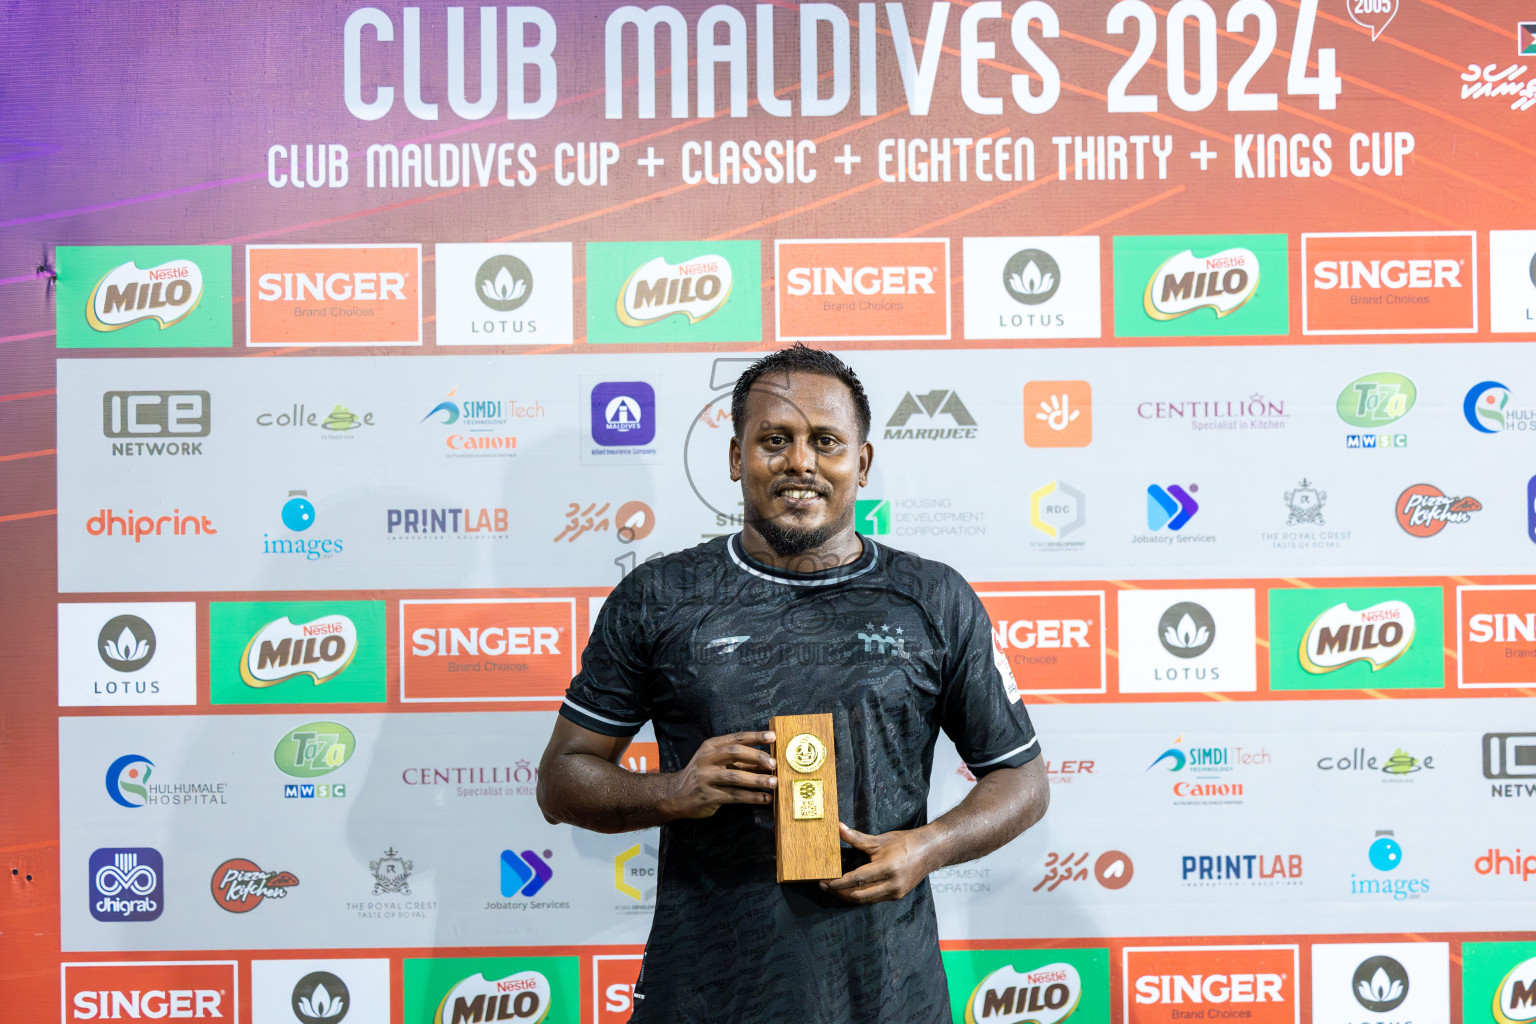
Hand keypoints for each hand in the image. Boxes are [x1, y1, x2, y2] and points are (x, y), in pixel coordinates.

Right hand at [661, 731, 776, 819]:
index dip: (755, 737)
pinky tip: (765, 798)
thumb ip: (738, 759)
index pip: (736, 738)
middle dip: (757, 757)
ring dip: (757, 780)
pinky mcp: (708, 796)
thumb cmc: (702, 775)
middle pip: (735, 753)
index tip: (772, 737)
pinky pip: (734, 796)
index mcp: (710, 747)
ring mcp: (706, 778)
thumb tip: (767, 760)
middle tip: (773, 764)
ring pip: (736, 777)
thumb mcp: (715, 761)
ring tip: (774, 783)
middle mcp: (707, 759)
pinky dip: (752, 797)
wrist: (676, 795)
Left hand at [820, 822, 934, 903]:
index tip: (825, 880)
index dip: (839, 882)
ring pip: (865, 900)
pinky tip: (848, 890)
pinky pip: (872, 900)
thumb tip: (838, 828)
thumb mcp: (880, 839)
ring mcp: (895, 893)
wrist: (930, 851)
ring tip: (832, 888)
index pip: (858, 879)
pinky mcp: (896, 897)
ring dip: (847, 896)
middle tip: (824, 885)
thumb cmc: (905, 843)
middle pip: (859, 895)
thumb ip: (857, 838)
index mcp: (888, 868)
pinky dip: (858, 896)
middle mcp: (892, 884)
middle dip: (839, 892)